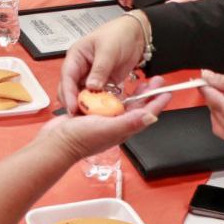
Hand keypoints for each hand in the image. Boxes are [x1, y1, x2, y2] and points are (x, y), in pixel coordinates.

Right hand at [39, 75, 171, 159]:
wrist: (56, 142)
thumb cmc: (79, 139)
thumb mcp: (108, 128)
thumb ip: (130, 122)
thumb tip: (152, 117)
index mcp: (122, 128)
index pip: (145, 114)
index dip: (157, 102)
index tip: (167, 91)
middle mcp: (115, 123)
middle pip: (137, 107)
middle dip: (148, 94)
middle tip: (157, 80)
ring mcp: (104, 119)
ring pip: (124, 104)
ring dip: (134, 93)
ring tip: (143, 82)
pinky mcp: (92, 114)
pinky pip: (108, 102)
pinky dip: (115, 94)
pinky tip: (116, 87)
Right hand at [59, 14, 147, 112]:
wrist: (136, 33)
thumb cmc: (119, 33)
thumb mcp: (108, 50)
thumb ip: (100, 69)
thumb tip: (92, 87)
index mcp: (76, 56)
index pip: (67, 76)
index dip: (68, 93)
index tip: (73, 106)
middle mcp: (81, 68)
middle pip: (72, 89)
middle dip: (76, 102)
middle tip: (82, 115)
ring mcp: (91, 77)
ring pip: (84, 95)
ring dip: (89, 105)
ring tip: (94, 115)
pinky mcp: (103, 83)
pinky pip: (97, 96)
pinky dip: (100, 104)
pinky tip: (105, 110)